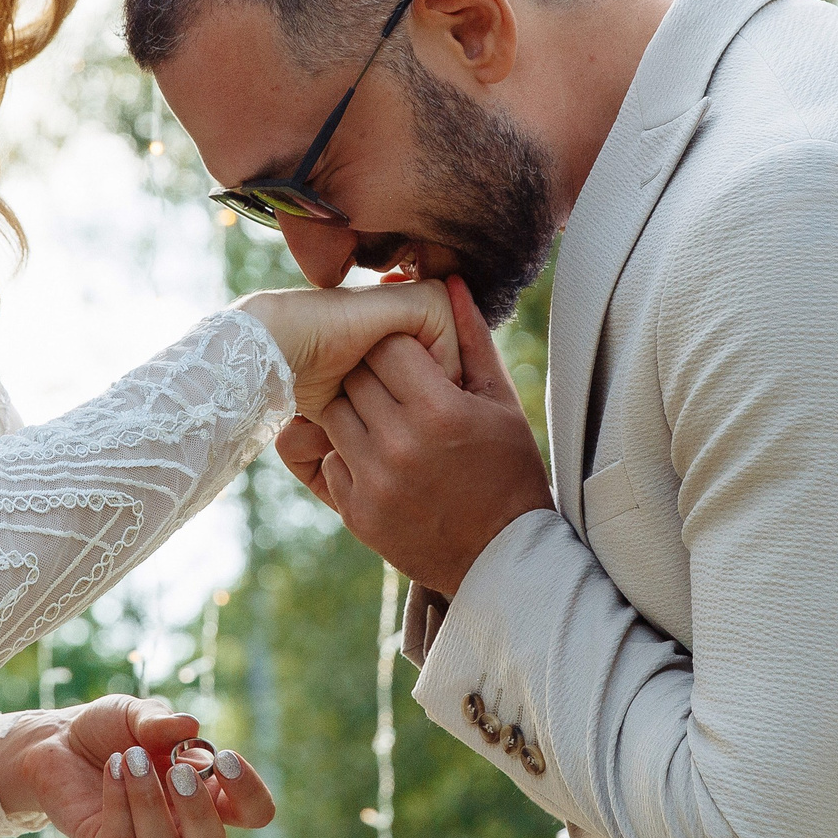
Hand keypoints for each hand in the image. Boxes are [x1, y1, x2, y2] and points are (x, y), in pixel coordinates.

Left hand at [0, 696, 275, 837]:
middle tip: (180, 770)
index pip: (252, 813)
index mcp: (207, 794)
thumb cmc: (111, 729)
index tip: (226, 757)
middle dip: (200, 810)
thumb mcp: (137, 714)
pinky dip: (119, 799)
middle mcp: (182, 826)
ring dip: (149, 799)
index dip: (250, 793)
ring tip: (131, 756)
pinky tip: (113, 765)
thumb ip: (162, 722)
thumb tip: (190, 727)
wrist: (57, 740)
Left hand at [277, 276, 552, 596]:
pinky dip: (346, 452)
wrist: (501, 557)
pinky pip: (328, 457)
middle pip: (354, 375)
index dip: (396, 346)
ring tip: (384, 419)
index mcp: (440, 410)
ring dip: (353, 409)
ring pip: (332, 413)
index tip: (409, 358)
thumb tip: (449, 281)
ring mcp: (373, 480)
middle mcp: (400, 444)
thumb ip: (472, 339)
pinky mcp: (356, 512)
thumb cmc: (509, 471)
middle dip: (370, 372)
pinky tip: (380, 459)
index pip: (387, 346)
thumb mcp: (501, 402)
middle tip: (393, 385)